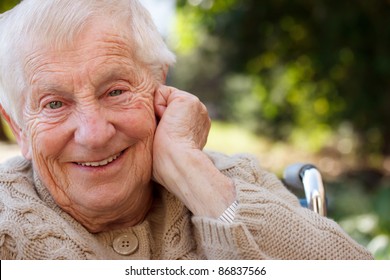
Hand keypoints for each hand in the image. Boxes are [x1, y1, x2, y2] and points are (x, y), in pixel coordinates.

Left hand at [153, 85, 234, 217]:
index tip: (165, 141)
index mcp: (195, 128)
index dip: (161, 124)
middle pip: (167, 105)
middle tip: (165, 136)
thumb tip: (150, 135)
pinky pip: (161, 92)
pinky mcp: (188, 100)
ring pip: (164, 98)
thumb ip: (164, 137)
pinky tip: (166, 121)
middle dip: (160, 117)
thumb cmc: (167, 165)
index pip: (172, 115)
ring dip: (159, 114)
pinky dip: (158, 106)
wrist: (178, 163)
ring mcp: (197, 106)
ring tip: (166, 130)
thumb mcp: (166, 149)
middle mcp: (199, 115)